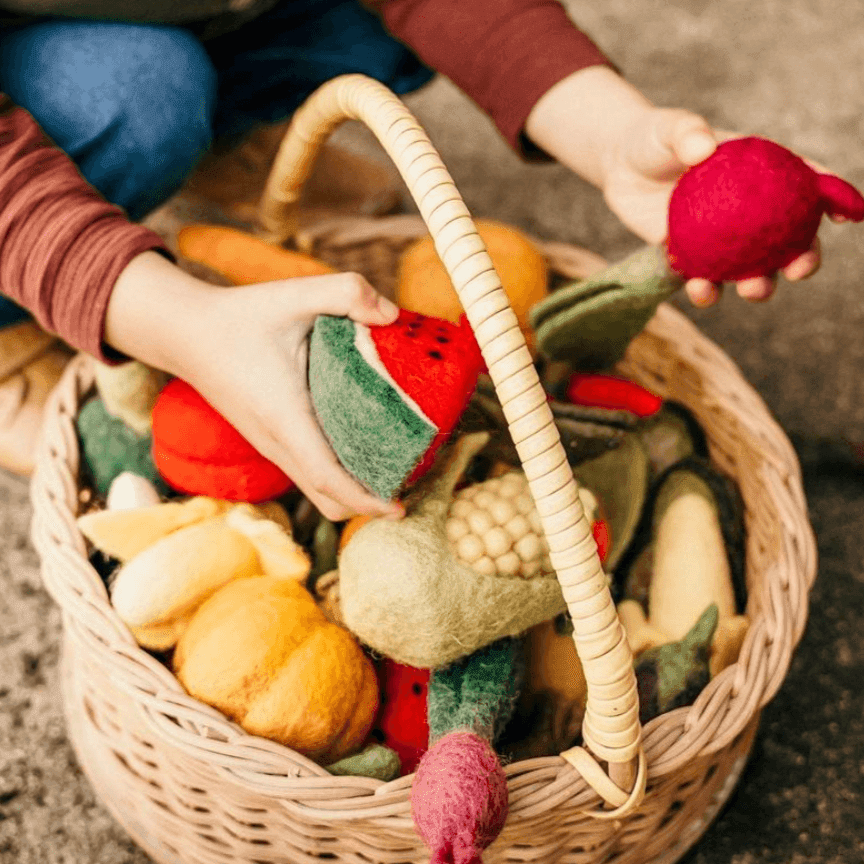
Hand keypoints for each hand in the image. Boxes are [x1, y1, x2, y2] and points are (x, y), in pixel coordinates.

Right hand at [105, 251, 404, 520]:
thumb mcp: (293, 293)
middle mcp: (277, 443)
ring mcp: (272, 447)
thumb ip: (346, 292)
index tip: (400, 509)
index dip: (366, 500)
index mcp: (285, 418)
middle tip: (412, 481)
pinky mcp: (271, 441)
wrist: (186, 333)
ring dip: (356, 490)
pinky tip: (365, 444)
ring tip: (397, 465)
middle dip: (370, 502)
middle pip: (328, 500)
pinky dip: (339, 474)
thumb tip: (392, 315)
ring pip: (318, 490)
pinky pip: (310, 472)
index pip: (328, 479)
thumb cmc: (239, 316)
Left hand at [601, 108, 822, 305]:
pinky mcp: (691, 258)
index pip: (806, 184)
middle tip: (798, 269)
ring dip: (757, 284)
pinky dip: (706, 288)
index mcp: (763, 173)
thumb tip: (703, 148)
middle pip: (788, 239)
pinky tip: (701, 289)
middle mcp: (750, 212)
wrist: (621, 166)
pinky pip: (703, 279)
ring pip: (750, 269)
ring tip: (752, 290)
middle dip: (802, 258)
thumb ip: (687, 132)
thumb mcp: (670, 128)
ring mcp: (722, 239)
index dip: (833, 200)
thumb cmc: (655, 138)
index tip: (849, 216)